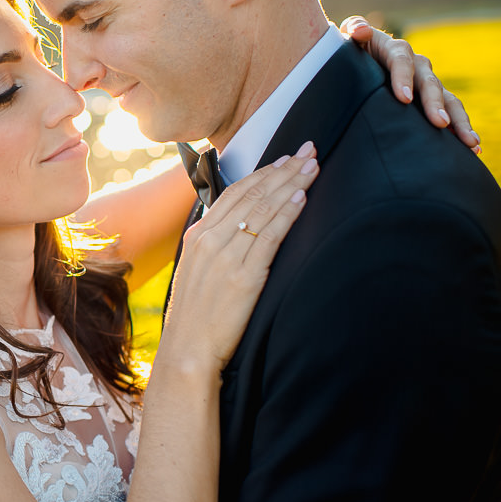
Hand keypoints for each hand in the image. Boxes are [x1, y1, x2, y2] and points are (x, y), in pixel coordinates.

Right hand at [163, 143, 318, 370]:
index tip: (285, 159)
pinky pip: (269, 236)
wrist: (188, 350)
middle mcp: (209, 240)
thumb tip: (239, 229)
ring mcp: (226, 257)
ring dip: (290, 184)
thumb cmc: (196, 316)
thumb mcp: (197, 272)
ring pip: (262, 210)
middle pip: (251, 195)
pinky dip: (286, 214)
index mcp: (197, 236)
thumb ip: (215, 247)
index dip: (263, 173)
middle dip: (283, 170)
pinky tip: (301, 198)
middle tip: (308, 151)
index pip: (234, 193)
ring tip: (312, 168)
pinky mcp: (244, 276)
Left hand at [342, 15, 480, 154]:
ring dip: (459, 120)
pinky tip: (474, 150)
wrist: (359, 64)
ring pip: (447, 100)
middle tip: (440, 124)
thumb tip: (362, 32)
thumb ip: (354, 30)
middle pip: (430, 83)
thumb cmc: (351, 53)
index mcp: (395, 50)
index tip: (404, 99)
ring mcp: (427, 84)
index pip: (401, 61)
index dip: (403, 78)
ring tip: (469, 142)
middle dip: (435, 104)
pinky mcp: (432, 102)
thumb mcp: (348, 38)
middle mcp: (418, 66)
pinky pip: (451, 113)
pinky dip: (462, 130)